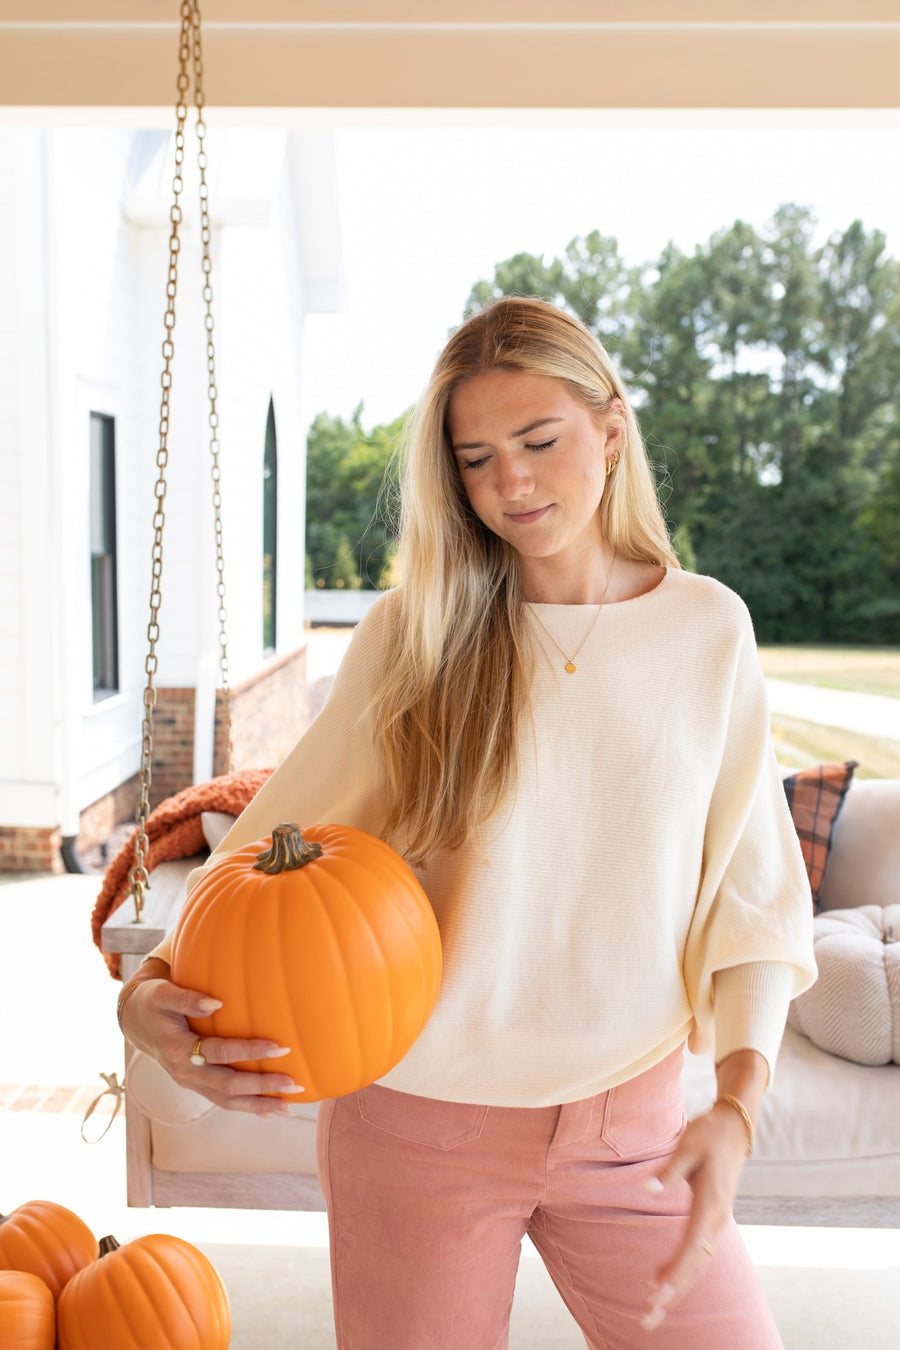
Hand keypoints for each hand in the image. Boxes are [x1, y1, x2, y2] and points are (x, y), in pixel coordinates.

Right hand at [119, 963, 297, 1115]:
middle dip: (262, 1087)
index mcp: (177, 1050)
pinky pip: (224, 1100)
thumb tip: (217, 1002)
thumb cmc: (154, 1001)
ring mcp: (191, 1082)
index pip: (219, 1054)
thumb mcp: (163, 993)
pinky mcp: (197, 1084)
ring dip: (259, 1104)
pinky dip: (248, 1106)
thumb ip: (187, 998)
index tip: (279, 1046)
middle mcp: (184, 1073)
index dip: (249, 1051)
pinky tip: (272, 1109)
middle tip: (294, 1083)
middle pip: (227, 1087)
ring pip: (227, 1101)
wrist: (136, 1021)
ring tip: (290, 1107)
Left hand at [640, 1047, 764, 1332]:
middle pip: (695, 1265)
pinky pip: (697, 1251)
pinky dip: (681, 1269)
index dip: (675, 1272)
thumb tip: (647, 1189)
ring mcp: (716, 1220)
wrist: (734, 1126)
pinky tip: (662, 1279)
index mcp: (711, 1204)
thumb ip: (668, 1171)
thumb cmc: (708, 1132)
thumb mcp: (687, 1144)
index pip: (692, 1248)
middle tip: (649, 1317)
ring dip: (677, 1286)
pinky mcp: (712, 1217)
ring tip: (653, 1309)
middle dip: (673, 1292)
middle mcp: (717, 1218)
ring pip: (697, 1262)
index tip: (657, 1294)